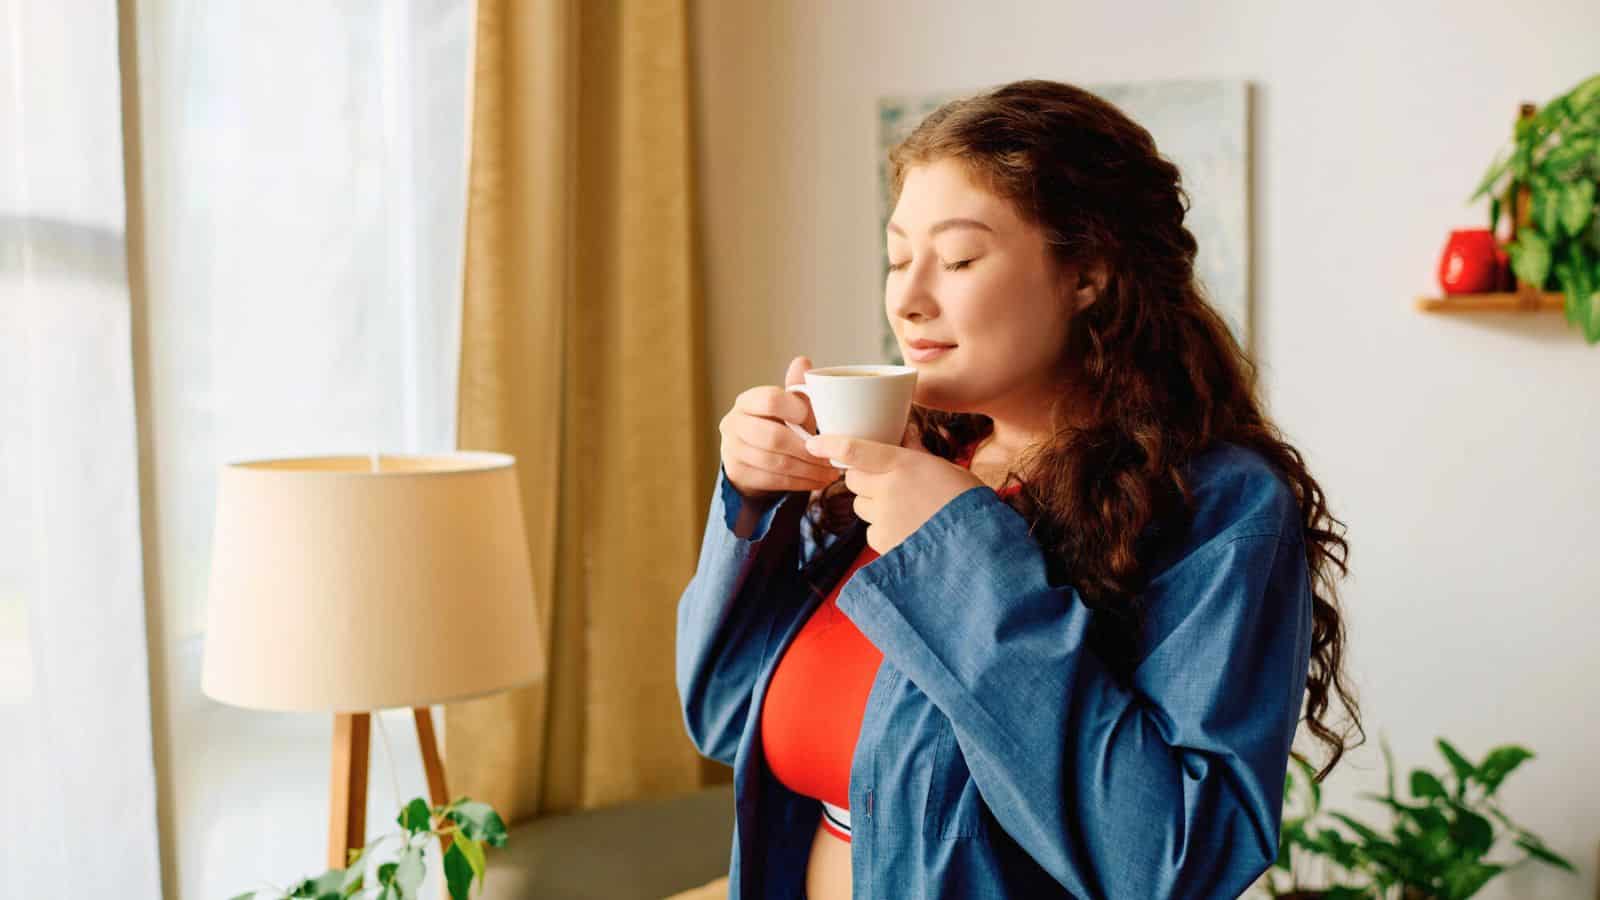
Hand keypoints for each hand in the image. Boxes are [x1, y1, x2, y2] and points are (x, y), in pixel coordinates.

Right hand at [719, 356, 843, 500]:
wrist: (754, 457)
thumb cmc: (779, 426)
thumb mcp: (790, 407)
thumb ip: (797, 388)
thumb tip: (803, 361)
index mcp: (748, 400)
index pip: (769, 400)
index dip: (794, 409)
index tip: (812, 419)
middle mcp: (733, 422)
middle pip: (772, 437)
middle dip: (807, 449)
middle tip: (830, 457)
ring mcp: (731, 449)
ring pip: (774, 461)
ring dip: (807, 469)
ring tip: (829, 472)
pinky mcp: (737, 472)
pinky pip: (771, 480)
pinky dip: (798, 482)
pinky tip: (816, 481)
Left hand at [803, 434, 982, 553]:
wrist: (979, 546)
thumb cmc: (968, 502)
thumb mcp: (946, 468)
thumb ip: (918, 452)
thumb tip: (905, 430)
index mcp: (903, 464)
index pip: (854, 450)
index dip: (829, 444)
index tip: (813, 443)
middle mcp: (888, 489)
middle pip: (853, 479)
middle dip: (863, 479)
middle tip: (887, 482)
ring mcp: (884, 518)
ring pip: (861, 506)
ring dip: (873, 505)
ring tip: (905, 510)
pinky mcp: (884, 544)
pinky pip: (871, 531)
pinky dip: (883, 529)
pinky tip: (908, 530)